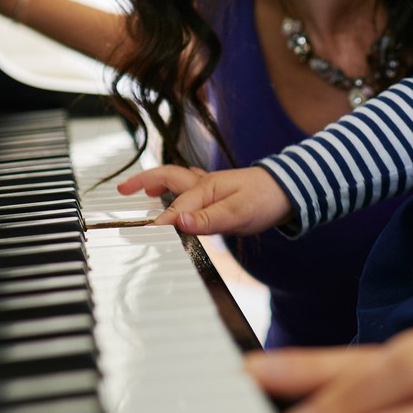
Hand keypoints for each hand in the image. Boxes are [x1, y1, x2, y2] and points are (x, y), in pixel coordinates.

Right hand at [117, 164, 293, 234]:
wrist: (290, 191)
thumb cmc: (266, 200)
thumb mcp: (238, 213)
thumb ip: (207, 220)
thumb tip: (178, 222)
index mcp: (206, 187)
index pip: (176, 207)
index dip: (161, 223)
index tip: (143, 235)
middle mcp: (205, 184)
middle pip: (167, 177)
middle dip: (143, 181)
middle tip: (122, 189)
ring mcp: (212, 187)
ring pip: (178, 181)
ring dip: (158, 182)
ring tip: (143, 192)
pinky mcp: (219, 193)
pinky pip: (190, 187)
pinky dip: (177, 190)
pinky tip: (178, 199)